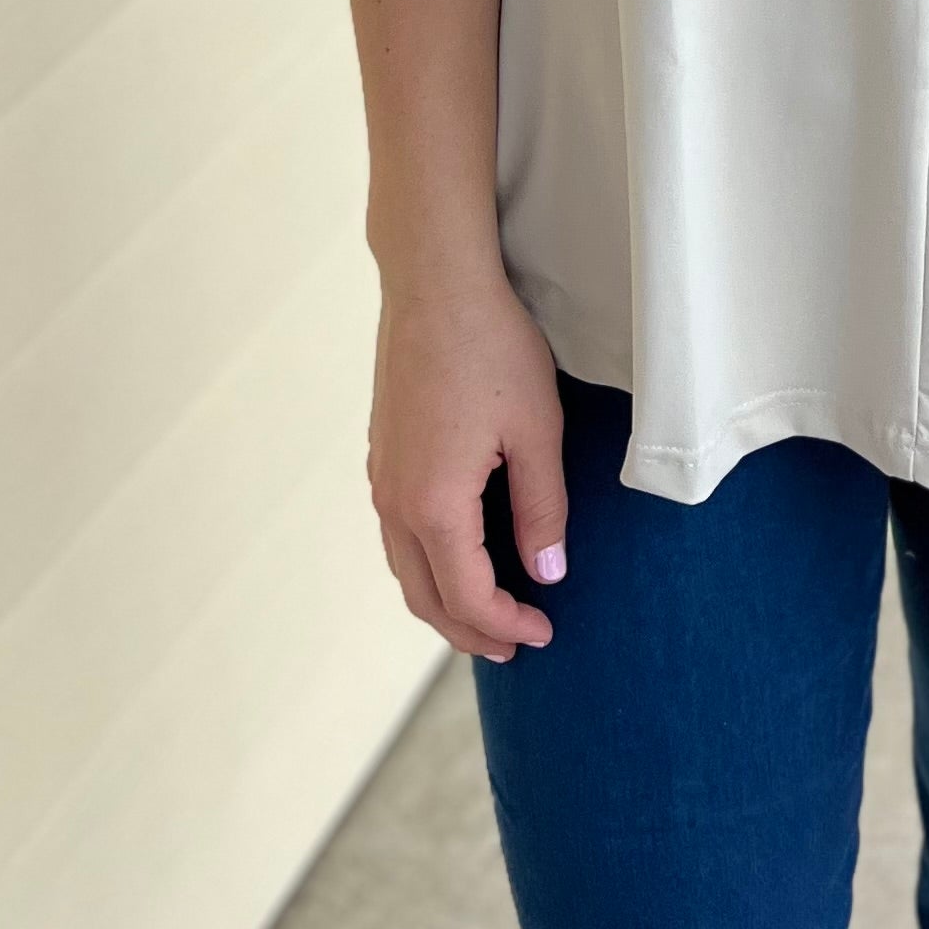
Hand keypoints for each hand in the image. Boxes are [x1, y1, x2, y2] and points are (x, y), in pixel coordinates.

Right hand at [369, 261, 568, 663]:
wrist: (435, 283)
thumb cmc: (492, 348)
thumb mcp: (537, 432)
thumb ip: (542, 510)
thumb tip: (546, 573)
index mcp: (433, 504)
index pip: (468, 595)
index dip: (507, 624)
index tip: (545, 632)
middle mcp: (394, 500)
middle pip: (426, 597)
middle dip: (470, 630)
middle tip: (516, 645)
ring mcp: (381, 476)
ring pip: (405, 567)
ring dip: (445, 600)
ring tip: (488, 612)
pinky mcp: (382, 453)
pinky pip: (398, 532)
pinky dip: (428, 562)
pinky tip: (461, 553)